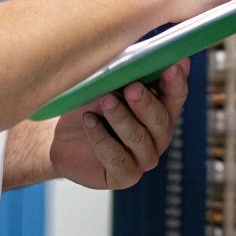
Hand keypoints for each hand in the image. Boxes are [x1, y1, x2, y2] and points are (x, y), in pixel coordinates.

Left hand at [49, 60, 189, 189]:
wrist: (59, 137)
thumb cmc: (87, 105)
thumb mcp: (104, 85)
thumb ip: (123, 75)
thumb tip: (135, 60)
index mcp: (160, 108)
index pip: (176, 95)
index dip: (176, 82)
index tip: (173, 65)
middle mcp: (158, 135)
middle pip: (162, 120)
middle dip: (146, 103)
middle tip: (132, 88)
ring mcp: (143, 157)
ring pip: (139, 139)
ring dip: (121, 118)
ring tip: (105, 101)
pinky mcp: (125, 176)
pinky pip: (118, 159)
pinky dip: (101, 138)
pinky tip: (89, 121)